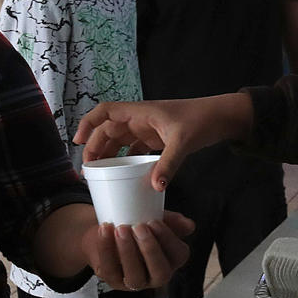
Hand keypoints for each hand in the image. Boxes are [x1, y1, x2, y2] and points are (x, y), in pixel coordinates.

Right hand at [75, 93, 251, 189]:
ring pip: (119, 140)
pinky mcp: (156, 138)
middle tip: (87, 169)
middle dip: (94, 146)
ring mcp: (147, 128)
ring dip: (108, 154)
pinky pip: (134, 148)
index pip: (105, 112)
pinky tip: (123, 175)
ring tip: (99, 174)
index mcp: (140, 112)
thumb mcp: (183, 142)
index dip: (87, 124)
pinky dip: (126, 160)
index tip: (77, 142)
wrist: (221, 117)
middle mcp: (139, 119)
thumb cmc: (201, 120)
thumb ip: (168, 164)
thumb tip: (155, 186)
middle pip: (107, 130)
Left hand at [80, 213, 194, 290]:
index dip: (168, 239)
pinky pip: (110, 269)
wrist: (109, 231)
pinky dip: (106, 248)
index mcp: (172, 260)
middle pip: (160, 272)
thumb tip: (188, 225)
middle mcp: (156, 276)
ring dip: (128, 251)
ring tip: (120, 228)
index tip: (154, 221)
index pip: (178, 255)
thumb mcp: (155, 219)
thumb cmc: (136, 226)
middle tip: (139, 226)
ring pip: (135, 275)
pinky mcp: (113, 281)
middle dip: (150, 249)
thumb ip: (173, 220)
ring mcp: (135, 282)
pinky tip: (105, 230)